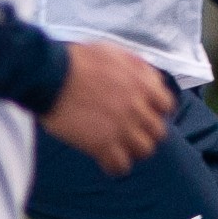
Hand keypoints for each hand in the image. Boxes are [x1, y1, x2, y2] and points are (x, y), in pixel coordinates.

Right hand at [38, 41, 173, 174]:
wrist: (50, 75)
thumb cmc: (77, 61)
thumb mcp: (114, 52)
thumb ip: (136, 67)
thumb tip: (148, 78)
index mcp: (142, 84)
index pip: (166, 106)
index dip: (157, 111)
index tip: (147, 114)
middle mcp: (137, 108)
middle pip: (158, 132)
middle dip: (147, 132)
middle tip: (132, 132)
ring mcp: (121, 128)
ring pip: (144, 151)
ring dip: (134, 150)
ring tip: (120, 147)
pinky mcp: (102, 145)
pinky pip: (120, 166)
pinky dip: (115, 166)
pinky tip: (106, 160)